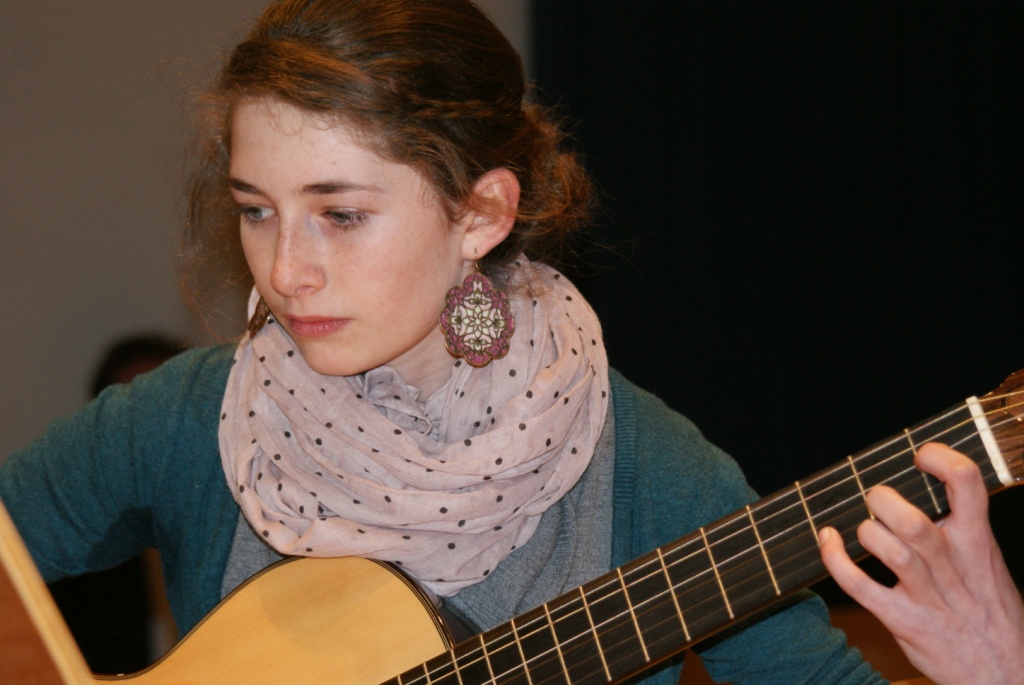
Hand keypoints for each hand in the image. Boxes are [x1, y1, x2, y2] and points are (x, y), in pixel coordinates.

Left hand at [819, 442, 1023, 684]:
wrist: (1007, 676)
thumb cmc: (989, 613)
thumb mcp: (988, 565)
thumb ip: (964, 530)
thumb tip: (936, 487)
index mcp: (977, 543)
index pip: (966, 482)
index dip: (939, 457)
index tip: (918, 458)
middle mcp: (953, 566)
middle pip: (912, 520)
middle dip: (884, 501)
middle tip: (878, 502)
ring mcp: (928, 597)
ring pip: (889, 549)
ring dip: (867, 532)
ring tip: (865, 531)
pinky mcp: (903, 621)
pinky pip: (860, 586)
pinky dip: (835, 559)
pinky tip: (827, 540)